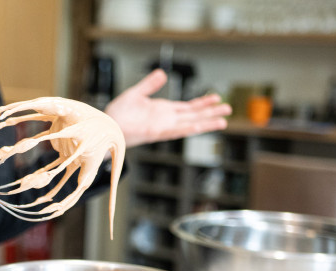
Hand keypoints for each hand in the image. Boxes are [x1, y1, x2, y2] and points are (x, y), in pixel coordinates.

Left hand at [105, 68, 232, 147]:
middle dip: (211, 113)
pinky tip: (200, 127)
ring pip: (189, 125)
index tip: (216, 99)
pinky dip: (188, 129)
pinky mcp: (156, 132)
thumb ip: (150, 84)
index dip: (202, 103)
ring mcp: (163, 127)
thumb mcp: (136, 94)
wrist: (107, 126)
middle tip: (228, 109)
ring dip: (205, 123)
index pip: (188, 107)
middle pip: (194, 116)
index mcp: (163, 111)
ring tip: (223, 121)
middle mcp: (166, 120)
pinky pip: (175, 130)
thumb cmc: (118, 114)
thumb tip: (162, 74)